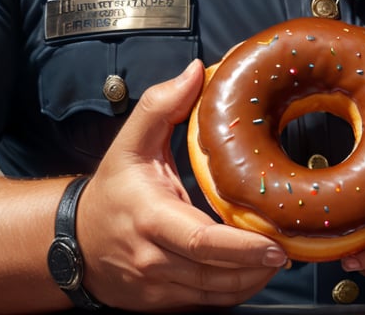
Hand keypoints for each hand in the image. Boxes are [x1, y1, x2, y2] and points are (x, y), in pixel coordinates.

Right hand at [77, 60, 286, 310]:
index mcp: (152, 218)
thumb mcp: (130, 141)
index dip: (243, 247)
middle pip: (217, 275)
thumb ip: (162, 104)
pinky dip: (234, 290)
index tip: (276, 243)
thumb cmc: (112, 190)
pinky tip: (252, 270)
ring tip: (278, 257)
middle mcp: (155, 260)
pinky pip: (207, 304)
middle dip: (259, 266)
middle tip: (290, 247)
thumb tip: (197, 72)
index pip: (201, 241)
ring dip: (252, 280)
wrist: (74, 241)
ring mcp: (159, 288)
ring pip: (217, 295)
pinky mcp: (163, 304)